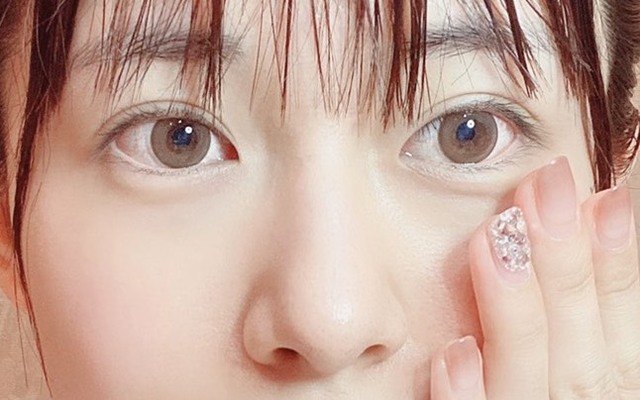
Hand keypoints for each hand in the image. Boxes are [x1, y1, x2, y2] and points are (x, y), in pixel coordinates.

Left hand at [429, 157, 639, 399]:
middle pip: (584, 358)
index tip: (605, 196)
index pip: (623, 339)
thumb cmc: (545, 397)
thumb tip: (603, 220)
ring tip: (495, 244)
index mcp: (607, 399)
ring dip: (518, 319)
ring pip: (536, 394)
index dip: (620, 268)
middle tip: (546, 188)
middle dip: (570, 270)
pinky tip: (454, 353)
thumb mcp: (574, 373)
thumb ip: (584, 323)